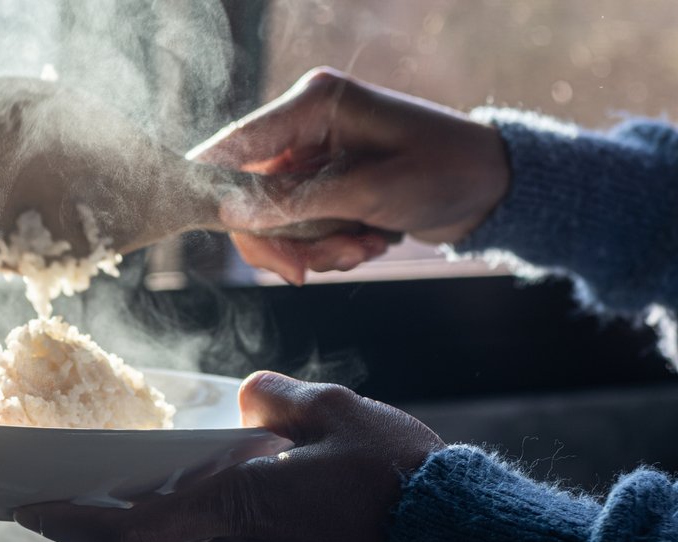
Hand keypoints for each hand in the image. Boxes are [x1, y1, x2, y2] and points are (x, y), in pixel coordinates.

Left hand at [13, 372, 444, 541]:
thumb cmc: (400, 477)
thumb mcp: (337, 412)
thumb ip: (280, 401)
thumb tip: (251, 398)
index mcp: (238, 504)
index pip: (132, 521)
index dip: (75, 516)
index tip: (33, 506)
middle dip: (105, 541)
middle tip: (85, 509)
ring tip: (159, 502)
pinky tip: (235, 510)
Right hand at [191, 67, 509, 284]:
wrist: (493, 189)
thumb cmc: (445, 171)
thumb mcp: (370, 192)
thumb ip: (296, 203)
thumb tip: (231, 214)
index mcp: (314, 103)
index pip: (236, 144)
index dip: (213, 186)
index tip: (215, 226)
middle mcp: (304, 125)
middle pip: (247, 194)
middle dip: (283, 239)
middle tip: (307, 272)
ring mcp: (312, 157)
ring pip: (273, 221)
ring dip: (315, 248)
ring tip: (363, 248)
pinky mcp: (322, 186)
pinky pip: (298, 229)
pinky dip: (329, 247)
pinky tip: (370, 241)